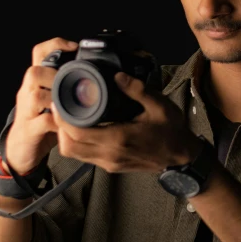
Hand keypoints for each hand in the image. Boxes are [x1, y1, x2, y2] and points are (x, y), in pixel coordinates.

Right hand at [4, 37, 78, 173]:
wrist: (22, 150)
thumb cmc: (43, 121)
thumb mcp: (54, 99)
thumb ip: (68, 86)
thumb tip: (98, 73)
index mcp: (36, 82)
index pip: (39, 53)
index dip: (56, 45)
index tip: (75, 46)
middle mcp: (28, 92)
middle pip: (33, 72)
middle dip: (54, 75)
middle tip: (74, 83)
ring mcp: (26, 111)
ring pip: (34, 96)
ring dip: (56, 98)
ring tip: (73, 103)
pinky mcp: (29, 130)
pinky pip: (43, 122)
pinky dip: (58, 121)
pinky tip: (70, 122)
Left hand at [51, 71, 202, 172]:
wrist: (181, 158)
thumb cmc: (172, 131)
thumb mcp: (159, 105)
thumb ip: (137, 90)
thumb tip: (117, 75)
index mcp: (119, 139)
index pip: (78, 133)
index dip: (62, 118)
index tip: (58, 101)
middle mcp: (110, 154)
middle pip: (69, 146)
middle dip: (60, 127)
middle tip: (59, 106)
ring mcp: (109, 163)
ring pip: (74, 154)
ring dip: (66, 136)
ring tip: (68, 115)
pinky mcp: (111, 166)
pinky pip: (84, 156)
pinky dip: (76, 142)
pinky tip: (81, 126)